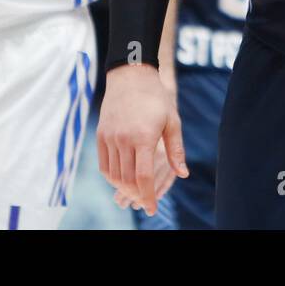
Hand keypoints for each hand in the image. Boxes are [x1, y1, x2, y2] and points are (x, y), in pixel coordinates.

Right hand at [97, 64, 186, 214]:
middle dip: (138, 195)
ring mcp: (109, 138)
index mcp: (144, 137)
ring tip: (136, 193)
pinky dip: (112, 177)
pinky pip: (104, 165)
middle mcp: (124, 139)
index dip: (148, 196)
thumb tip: (183, 174)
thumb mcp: (172, 121)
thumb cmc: (156, 98)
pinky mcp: (100, 136)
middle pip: (127, 180)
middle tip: (146, 202)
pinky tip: (122, 180)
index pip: (144, 176)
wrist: (131, 76)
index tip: (152, 209)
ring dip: (124, 189)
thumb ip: (176, 150)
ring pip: (114, 175)